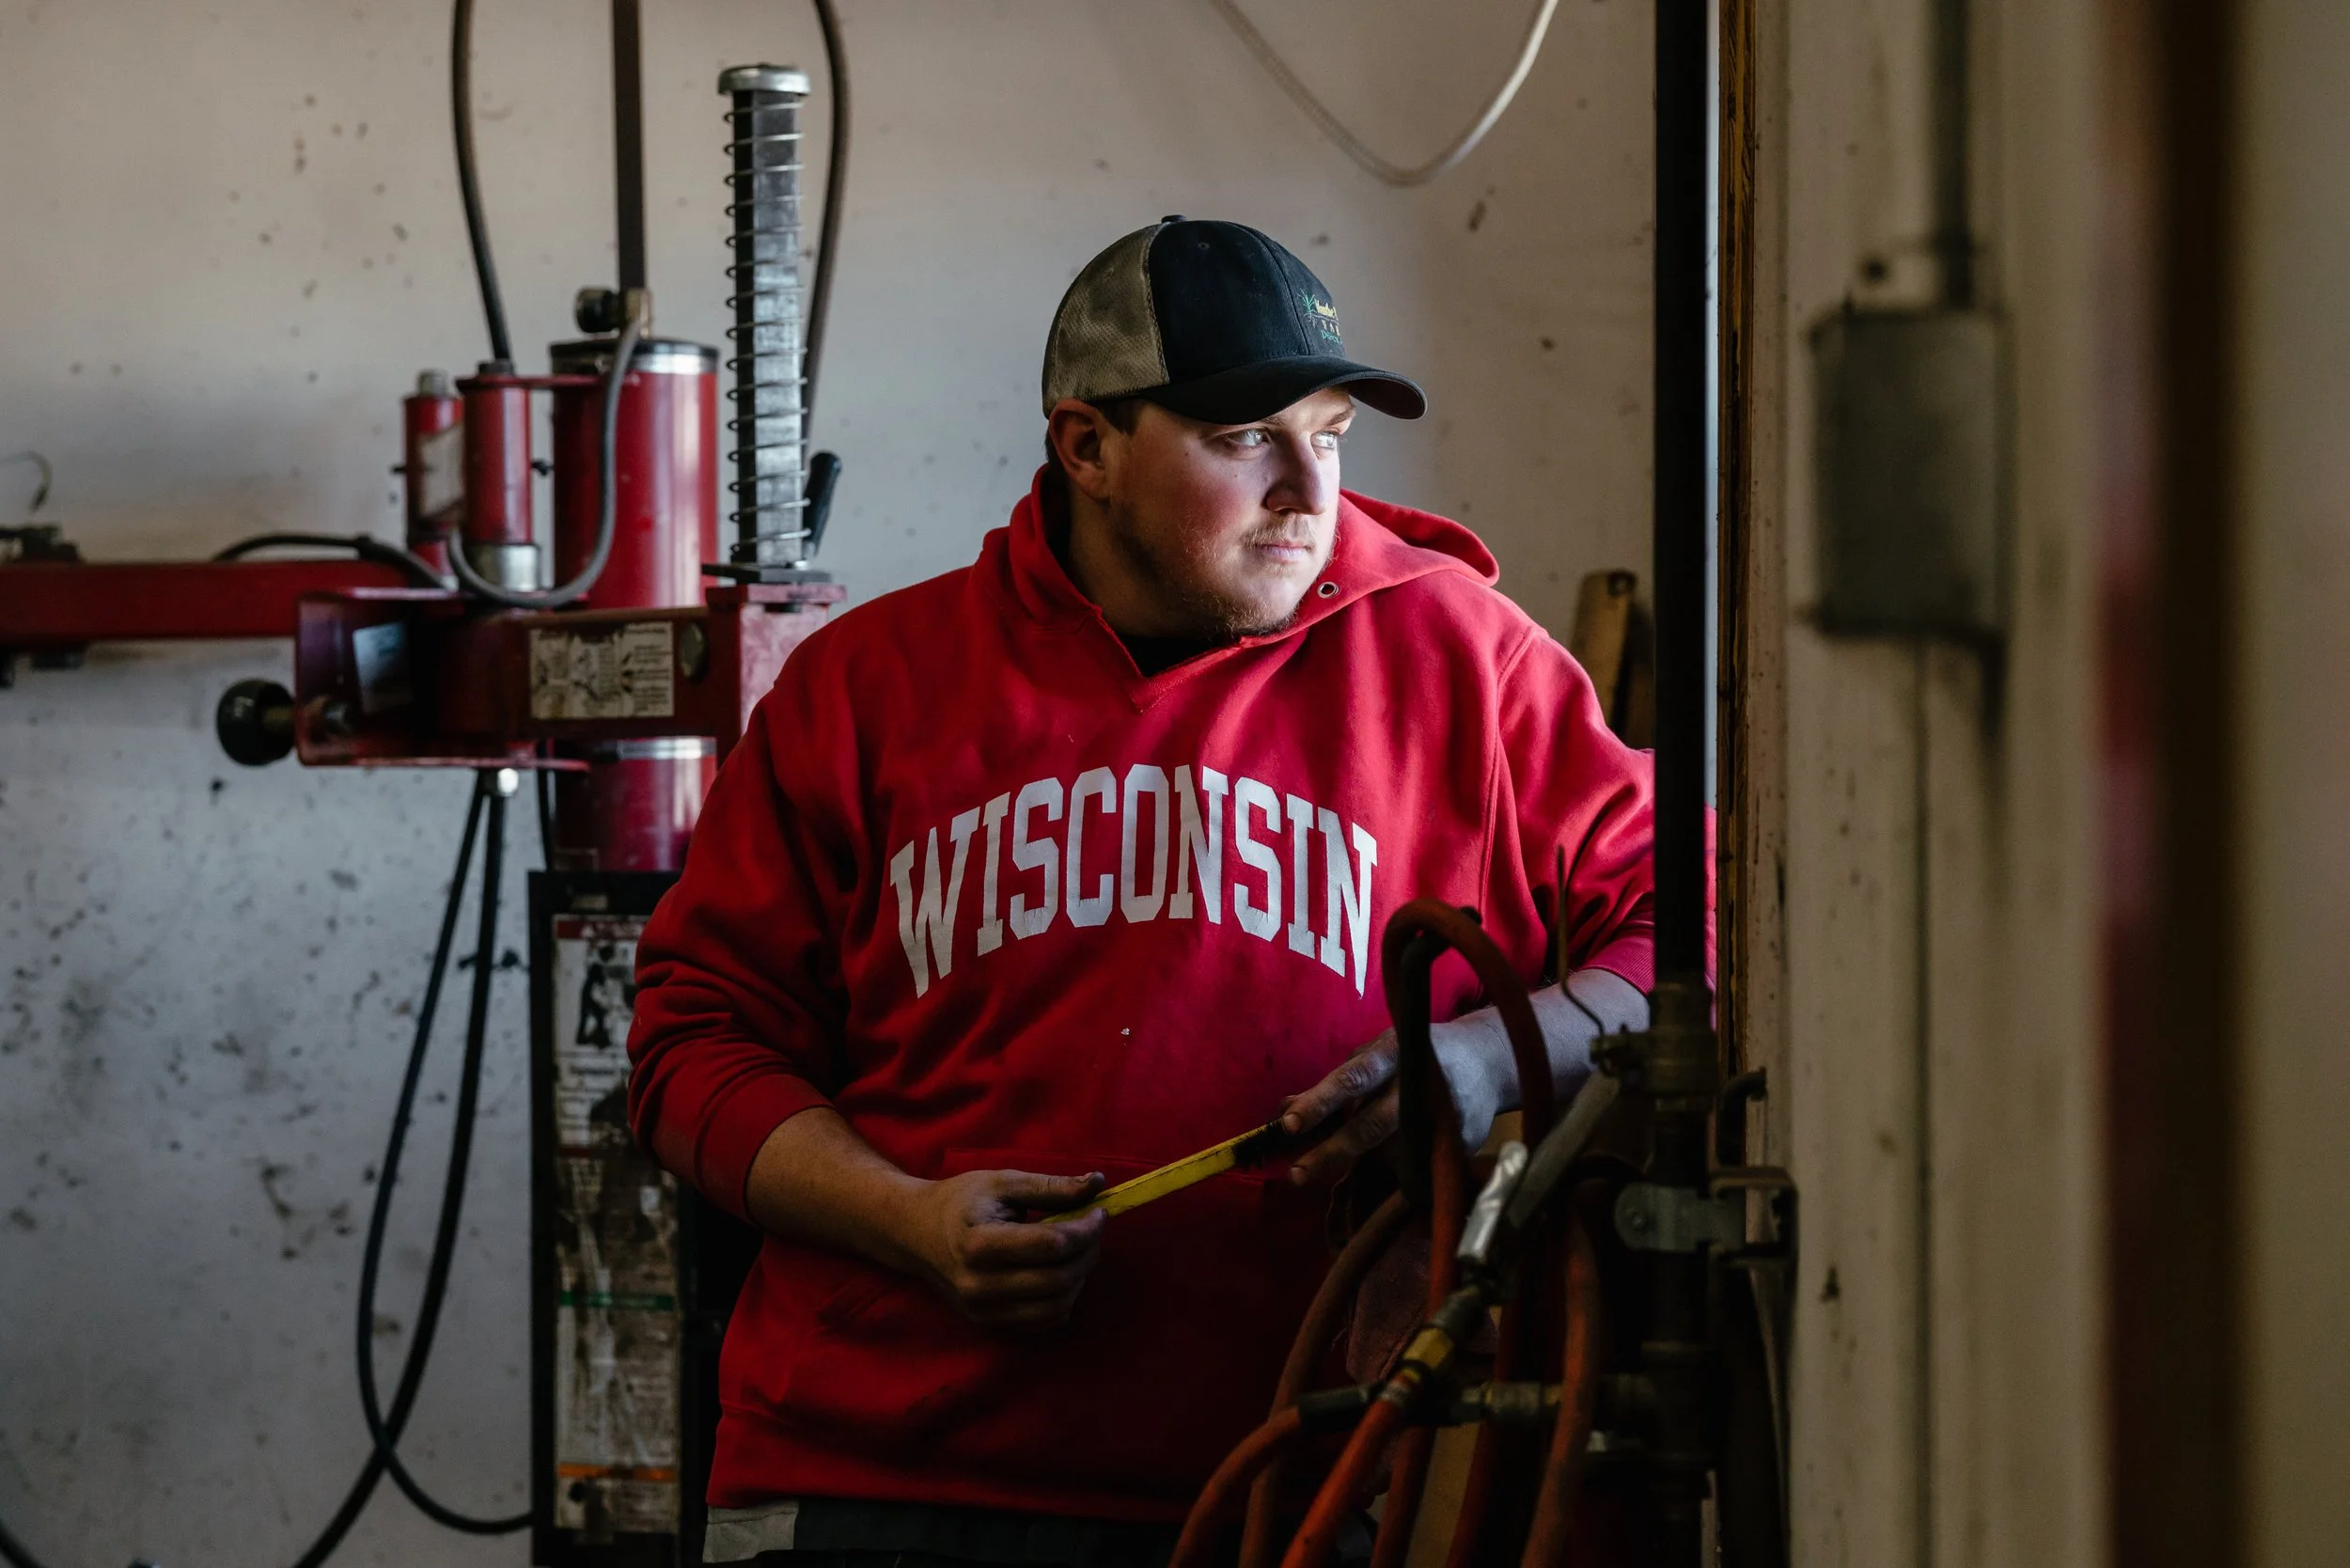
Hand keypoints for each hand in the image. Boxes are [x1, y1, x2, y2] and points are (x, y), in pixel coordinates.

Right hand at [881, 1168, 1107, 1330]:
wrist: (917, 1235)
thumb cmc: (962, 1202)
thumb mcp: (1003, 1183)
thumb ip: (1051, 1186)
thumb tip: (1099, 1184)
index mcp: (979, 1244)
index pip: (1050, 1245)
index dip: (1085, 1228)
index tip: (1098, 1210)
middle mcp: (979, 1285)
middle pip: (1058, 1281)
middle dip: (1088, 1253)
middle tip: (1093, 1229)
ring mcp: (983, 1311)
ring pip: (1057, 1308)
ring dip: (1080, 1277)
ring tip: (1078, 1250)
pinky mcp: (990, 1325)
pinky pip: (1045, 1322)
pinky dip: (1064, 1298)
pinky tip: (1059, 1271)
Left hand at [1277, 1024, 1506, 1186]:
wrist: (1487, 1060)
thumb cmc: (1415, 1057)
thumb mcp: (1375, 1056)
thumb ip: (1334, 1084)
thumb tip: (1283, 1110)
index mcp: (1391, 1054)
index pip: (1350, 1079)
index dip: (1320, 1101)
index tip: (1288, 1124)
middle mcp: (1416, 1083)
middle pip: (1370, 1124)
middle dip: (1332, 1152)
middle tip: (1297, 1174)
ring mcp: (1442, 1114)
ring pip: (1392, 1152)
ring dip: (1370, 1161)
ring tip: (1370, 1154)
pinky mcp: (1460, 1140)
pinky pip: (1417, 1164)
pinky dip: (1400, 1165)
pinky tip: (1403, 1155)